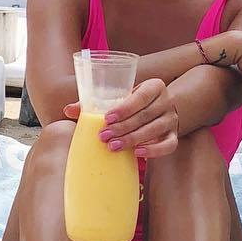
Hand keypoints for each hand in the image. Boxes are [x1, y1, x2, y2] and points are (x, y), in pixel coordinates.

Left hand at [63, 78, 178, 158]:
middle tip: (103, 137)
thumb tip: (67, 110)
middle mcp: (166, 102)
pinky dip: (154, 150)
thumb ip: (95, 104)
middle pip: (146, 116)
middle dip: (123, 127)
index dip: (125, 108)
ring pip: (155, 130)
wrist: (160, 110)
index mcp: (154, 86)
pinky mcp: (174, 136)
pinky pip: (169, 145)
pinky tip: (137, 154)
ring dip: (133, 139)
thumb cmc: (133, 103)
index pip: (142, 96)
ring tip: (113, 147)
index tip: (107, 118)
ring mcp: (172, 120)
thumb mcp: (119, 98)